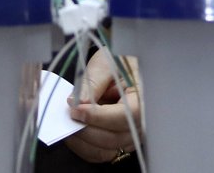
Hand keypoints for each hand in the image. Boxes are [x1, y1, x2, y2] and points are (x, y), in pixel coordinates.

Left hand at [65, 48, 142, 163]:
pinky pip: (101, 153)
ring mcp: (132, 136)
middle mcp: (142, 124)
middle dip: (85, 128)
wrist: (125, 65)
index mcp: (145, 100)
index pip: (124, 117)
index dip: (97, 116)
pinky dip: (84, 145)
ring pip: (105, 150)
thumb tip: (78, 102)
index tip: (76, 109)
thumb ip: (93, 83)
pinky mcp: (120, 141)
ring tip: (69, 121)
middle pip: (113, 138)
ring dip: (82, 139)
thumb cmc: (120, 61)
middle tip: (68, 113)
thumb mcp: (107, 63)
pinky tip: (75, 129)